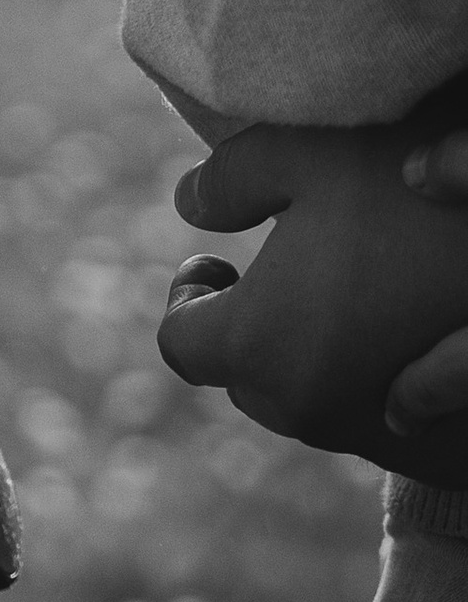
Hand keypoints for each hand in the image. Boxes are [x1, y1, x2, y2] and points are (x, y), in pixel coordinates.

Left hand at [159, 122, 467, 483]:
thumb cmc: (420, 191)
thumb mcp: (317, 153)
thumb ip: (234, 177)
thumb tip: (189, 203)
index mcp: (254, 344)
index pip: (181, 341)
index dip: (188, 298)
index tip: (213, 262)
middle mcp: (297, 406)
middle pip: (241, 378)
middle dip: (246, 326)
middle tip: (273, 273)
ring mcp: (362, 434)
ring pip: (301, 400)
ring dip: (302, 353)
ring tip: (337, 292)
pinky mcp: (414, 448)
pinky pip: (365, 416)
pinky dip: (363, 377)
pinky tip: (396, 322)